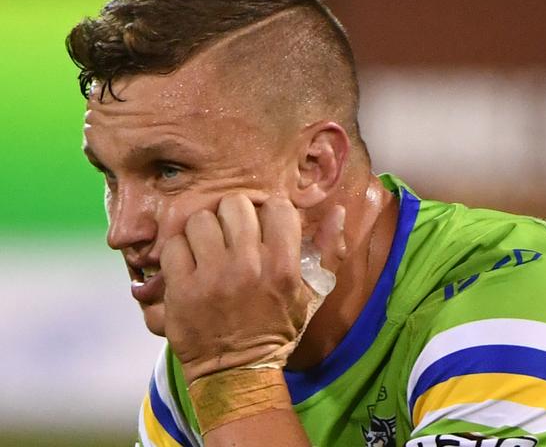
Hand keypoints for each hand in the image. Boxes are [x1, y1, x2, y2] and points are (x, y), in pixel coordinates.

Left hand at [160, 193, 343, 382]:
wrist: (235, 372)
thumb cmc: (275, 329)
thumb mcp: (310, 294)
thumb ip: (327, 251)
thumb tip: (338, 210)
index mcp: (283, 266)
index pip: (277, 207)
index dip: (269, 212)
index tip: (262, 225)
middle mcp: (248, 266)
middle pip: (235, 205)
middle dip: (233, 216)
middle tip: (231, 235)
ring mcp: (212, 276)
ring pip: (201, 220)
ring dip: (203, 232)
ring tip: (207, 249)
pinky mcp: (182, 288)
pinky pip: (175, 245)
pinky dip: (180, 252)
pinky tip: (189, 266)